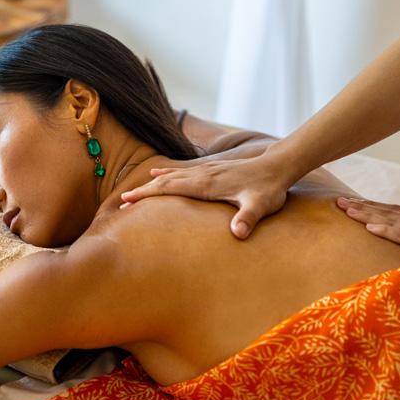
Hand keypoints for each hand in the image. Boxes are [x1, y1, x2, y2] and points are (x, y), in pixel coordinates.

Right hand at [120, 152, 291, 238]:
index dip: (147, 194)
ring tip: (134, 191)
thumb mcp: (260, 206)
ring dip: (151, 183)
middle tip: (121, 201)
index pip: (169, 188)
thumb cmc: (269, 189)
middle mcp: (201, 175)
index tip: (127, 201)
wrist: (278, 166)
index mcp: (206, 184)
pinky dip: (166, 174)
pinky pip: (181, 172)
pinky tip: (158, 174)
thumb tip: (239, 233)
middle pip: (164, 182)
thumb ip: (248, 218)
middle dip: (142, 191)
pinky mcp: (211, 170)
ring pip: (171, 176)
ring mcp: (206, 170)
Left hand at [336, 197, 399, 258]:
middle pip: (385, 211)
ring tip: (344, 208)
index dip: (372, 208)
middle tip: (337, 201)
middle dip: (360, 207)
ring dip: (365, 214)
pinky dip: (386, 230)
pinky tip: (369, 228)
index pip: (393, 212)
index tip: (353, 204)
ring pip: (389, 219)